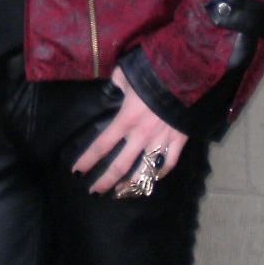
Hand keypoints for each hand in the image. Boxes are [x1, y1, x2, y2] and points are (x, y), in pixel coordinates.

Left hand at [72, 67, 188, 195]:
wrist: (186, 74)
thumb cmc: (153, 73)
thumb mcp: (128, 73)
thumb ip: (118, 82)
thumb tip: (114, 87)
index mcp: (126, 120)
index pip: (102, 145)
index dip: (88, 160)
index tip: (77, 170)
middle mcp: (141, 135)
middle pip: (120, 165)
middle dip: (105, 180)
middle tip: (95, 190)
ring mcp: (161, 140)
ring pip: (145, 170)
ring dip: (132, 183)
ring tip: (124, 191)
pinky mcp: (179, 140)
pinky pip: (169, 163)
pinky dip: (160, 173)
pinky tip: (153, 178)